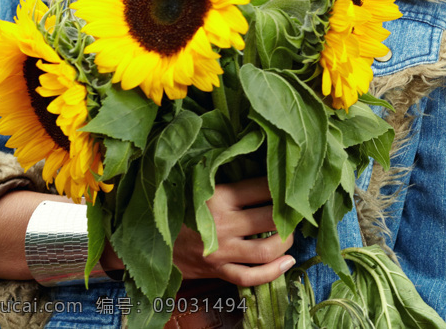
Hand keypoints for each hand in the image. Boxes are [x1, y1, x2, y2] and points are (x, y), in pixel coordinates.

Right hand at [171, 178, 294, 286]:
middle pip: (271, 218)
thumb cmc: (180, 208)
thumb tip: (266, 168)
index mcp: (219, 196)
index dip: (282, 186)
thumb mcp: (201, 186)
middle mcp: (223, 224)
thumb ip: (230, 181)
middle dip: (289, 215)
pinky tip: (287, 262)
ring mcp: (221, 250)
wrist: (152, 240)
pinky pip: (251, 276)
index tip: (291, 186)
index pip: (263, 188)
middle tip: (293, 212)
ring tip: (289, 234)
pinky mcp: (219, 270)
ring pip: (266, 249)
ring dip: (286, 242)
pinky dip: (273, 272)